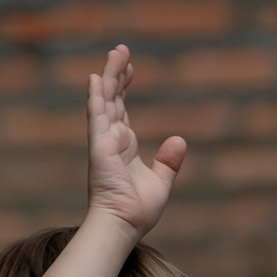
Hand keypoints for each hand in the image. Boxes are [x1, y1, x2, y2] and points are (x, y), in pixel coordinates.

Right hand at [83, 44, 186, 237]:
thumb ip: (169, 161)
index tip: (130, 68)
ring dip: (110, 76)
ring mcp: (103, 142)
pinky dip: (96, 97)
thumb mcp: (161, 182)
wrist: (123, 226)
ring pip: (106, 101)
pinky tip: (96, 77)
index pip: (121, 110)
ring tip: (116, 52)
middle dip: (117, 74)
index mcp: (123, 147)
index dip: (124, 88)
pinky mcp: (100, 147)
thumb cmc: (137, 210)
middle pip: (113, 99)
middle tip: (121, 50)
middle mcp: (110, 140)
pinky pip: (98, 117)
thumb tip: (179, 139)